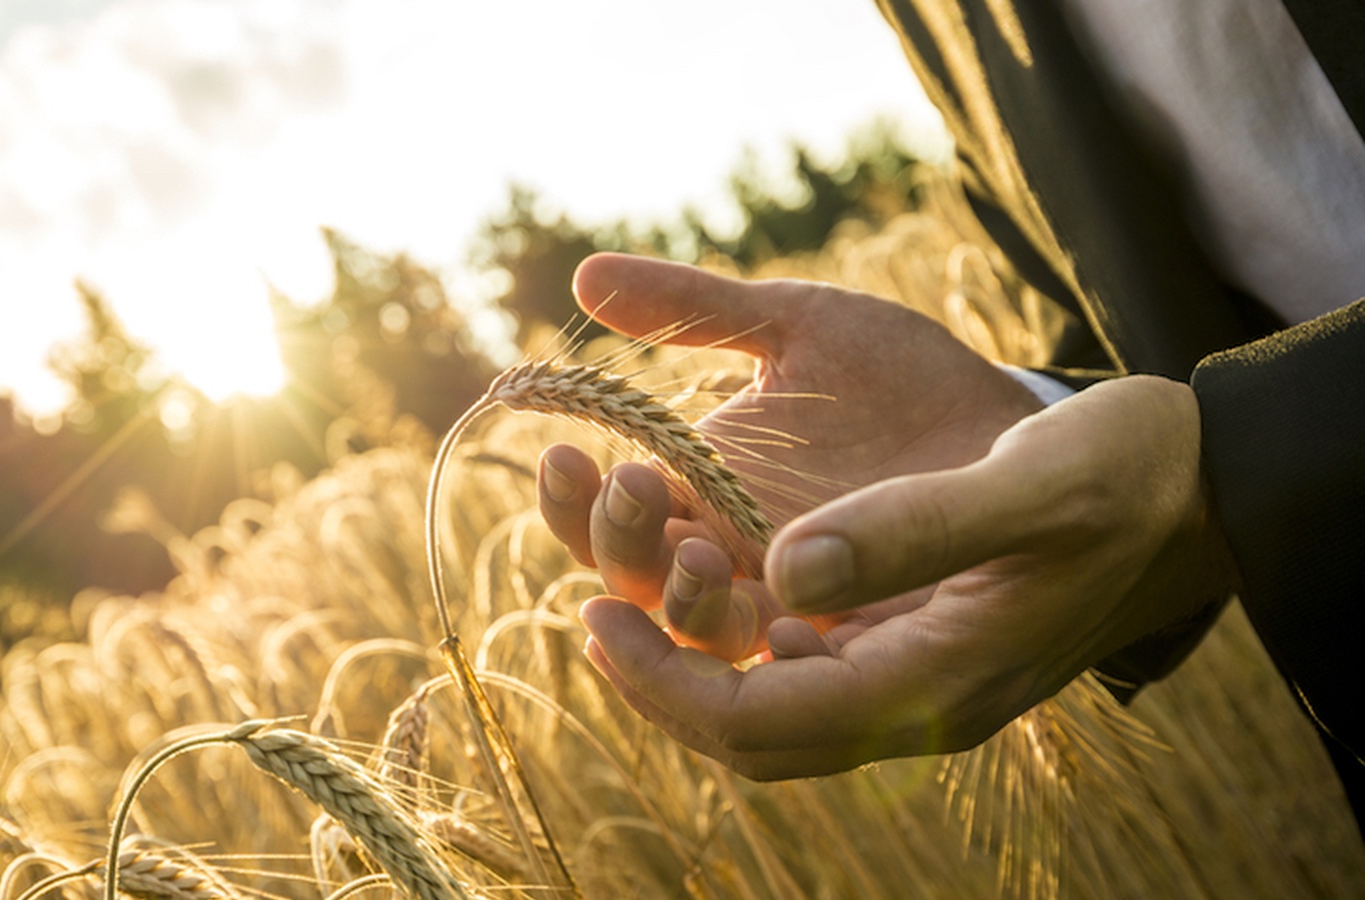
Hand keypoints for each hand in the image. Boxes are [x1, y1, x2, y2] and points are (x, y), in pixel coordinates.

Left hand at [544, 253, 1240, 778]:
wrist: (1198, 491)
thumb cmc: (1128, 479)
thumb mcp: (1032, 485)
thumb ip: (914, 530)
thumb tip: (786, 568)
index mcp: (936, 684)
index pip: (764, 725)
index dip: (667, 683)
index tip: (595, 616)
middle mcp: (909, 698)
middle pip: (747, 730)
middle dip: (658, 671)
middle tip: (590, 596)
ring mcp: (908, 674)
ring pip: (764, 695)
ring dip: (686, 641)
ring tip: (631, 558)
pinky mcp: (906, 637)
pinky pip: (795, 656)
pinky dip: (731, 616)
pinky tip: (704, 546)